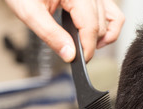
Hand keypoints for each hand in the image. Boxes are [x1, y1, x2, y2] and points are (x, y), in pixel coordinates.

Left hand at [5, 0, 124, 61]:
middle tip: (74, 54)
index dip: (88, 48)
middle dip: (90, 44)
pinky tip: (94, 36)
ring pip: (111, 20)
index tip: (81, 61)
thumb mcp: (30, 12)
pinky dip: (108, 27)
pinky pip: (112, 13)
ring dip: (101, 37)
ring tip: (84, 46)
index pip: (90, 25)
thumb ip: (50, 34)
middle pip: (100, 25)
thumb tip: (69, 55)